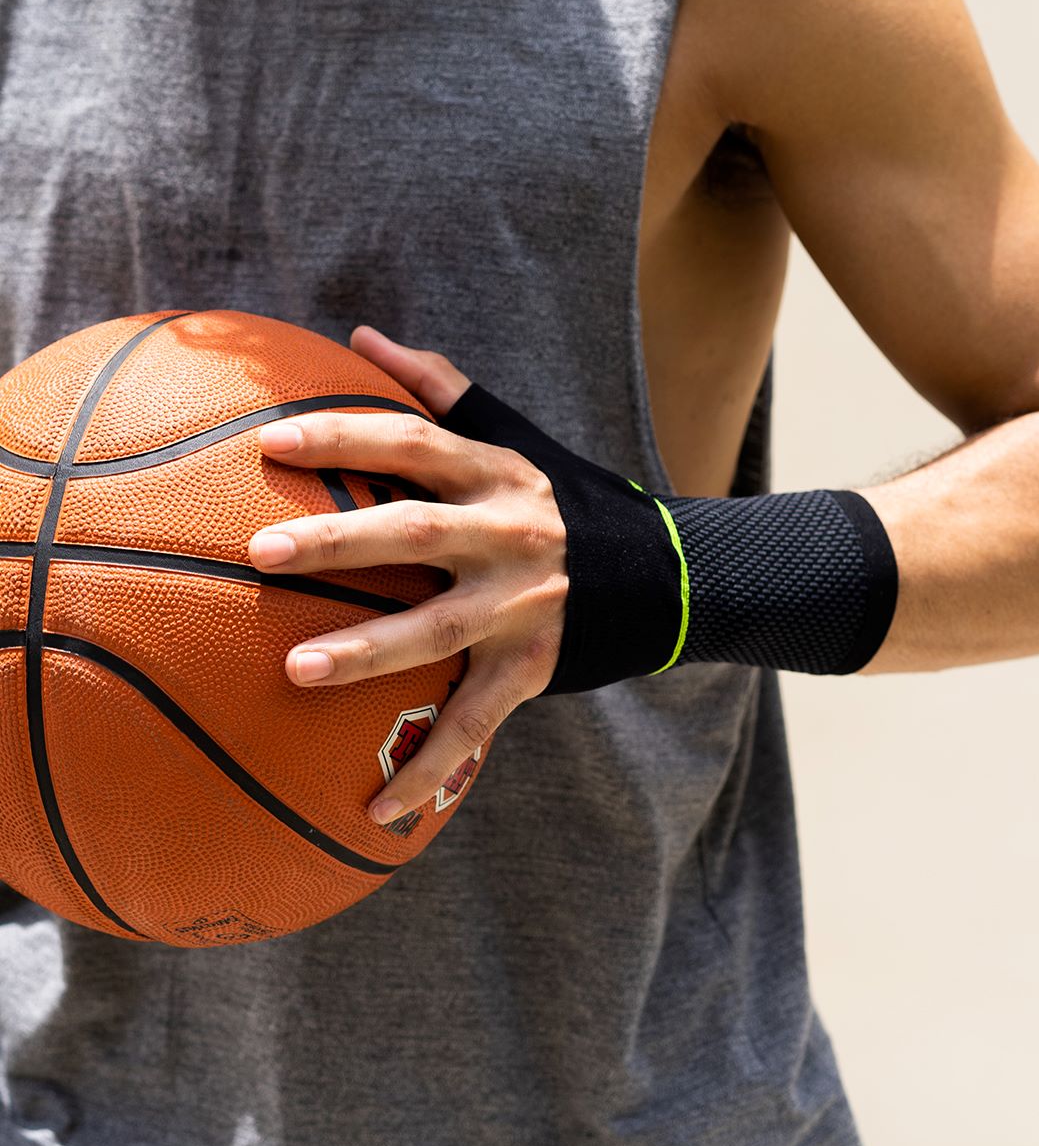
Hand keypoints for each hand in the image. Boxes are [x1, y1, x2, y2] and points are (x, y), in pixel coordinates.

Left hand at [247, 324, 567, 826]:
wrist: (668, 576)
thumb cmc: (568, 500)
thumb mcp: (515, 438)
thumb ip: (441, 389)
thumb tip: (362, 337)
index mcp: (498, 474)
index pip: (414, 442)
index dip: (345, 436)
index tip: (272, 442)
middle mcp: (510, 535)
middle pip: (415, 532)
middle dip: (339, 541)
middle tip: (262, 551)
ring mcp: (524, 606)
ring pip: (438, 631)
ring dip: (367, 652)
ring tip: (295, 670)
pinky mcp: (534, 668)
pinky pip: (477, 724)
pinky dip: (432, 767)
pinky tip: (378, 808)